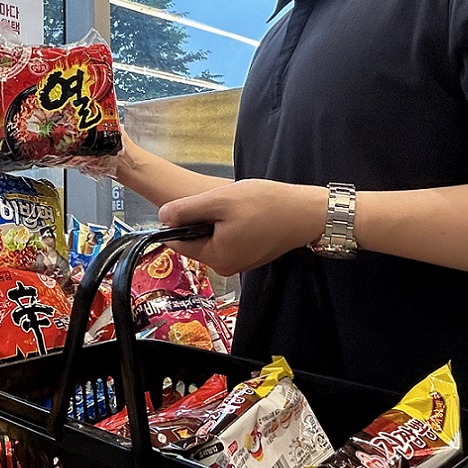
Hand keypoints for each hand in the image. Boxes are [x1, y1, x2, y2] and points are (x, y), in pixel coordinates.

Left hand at [157, 179, 328, 274]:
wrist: (305, 212)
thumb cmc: (265, 205)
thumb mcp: (219, 201)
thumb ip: (186, 210)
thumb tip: (162, 216)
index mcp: (215, 257)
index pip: (177, 243)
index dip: (176, 221)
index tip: (188, 204)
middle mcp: (225, 266)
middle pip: (195, 241)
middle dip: (200, 220)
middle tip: (220, 202)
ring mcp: (239, 262)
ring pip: (212, 238)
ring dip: (216, 221)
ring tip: (236, 207)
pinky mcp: (250, 255)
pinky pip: (228, 239)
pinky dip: (231, 225)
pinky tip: (246, 213)